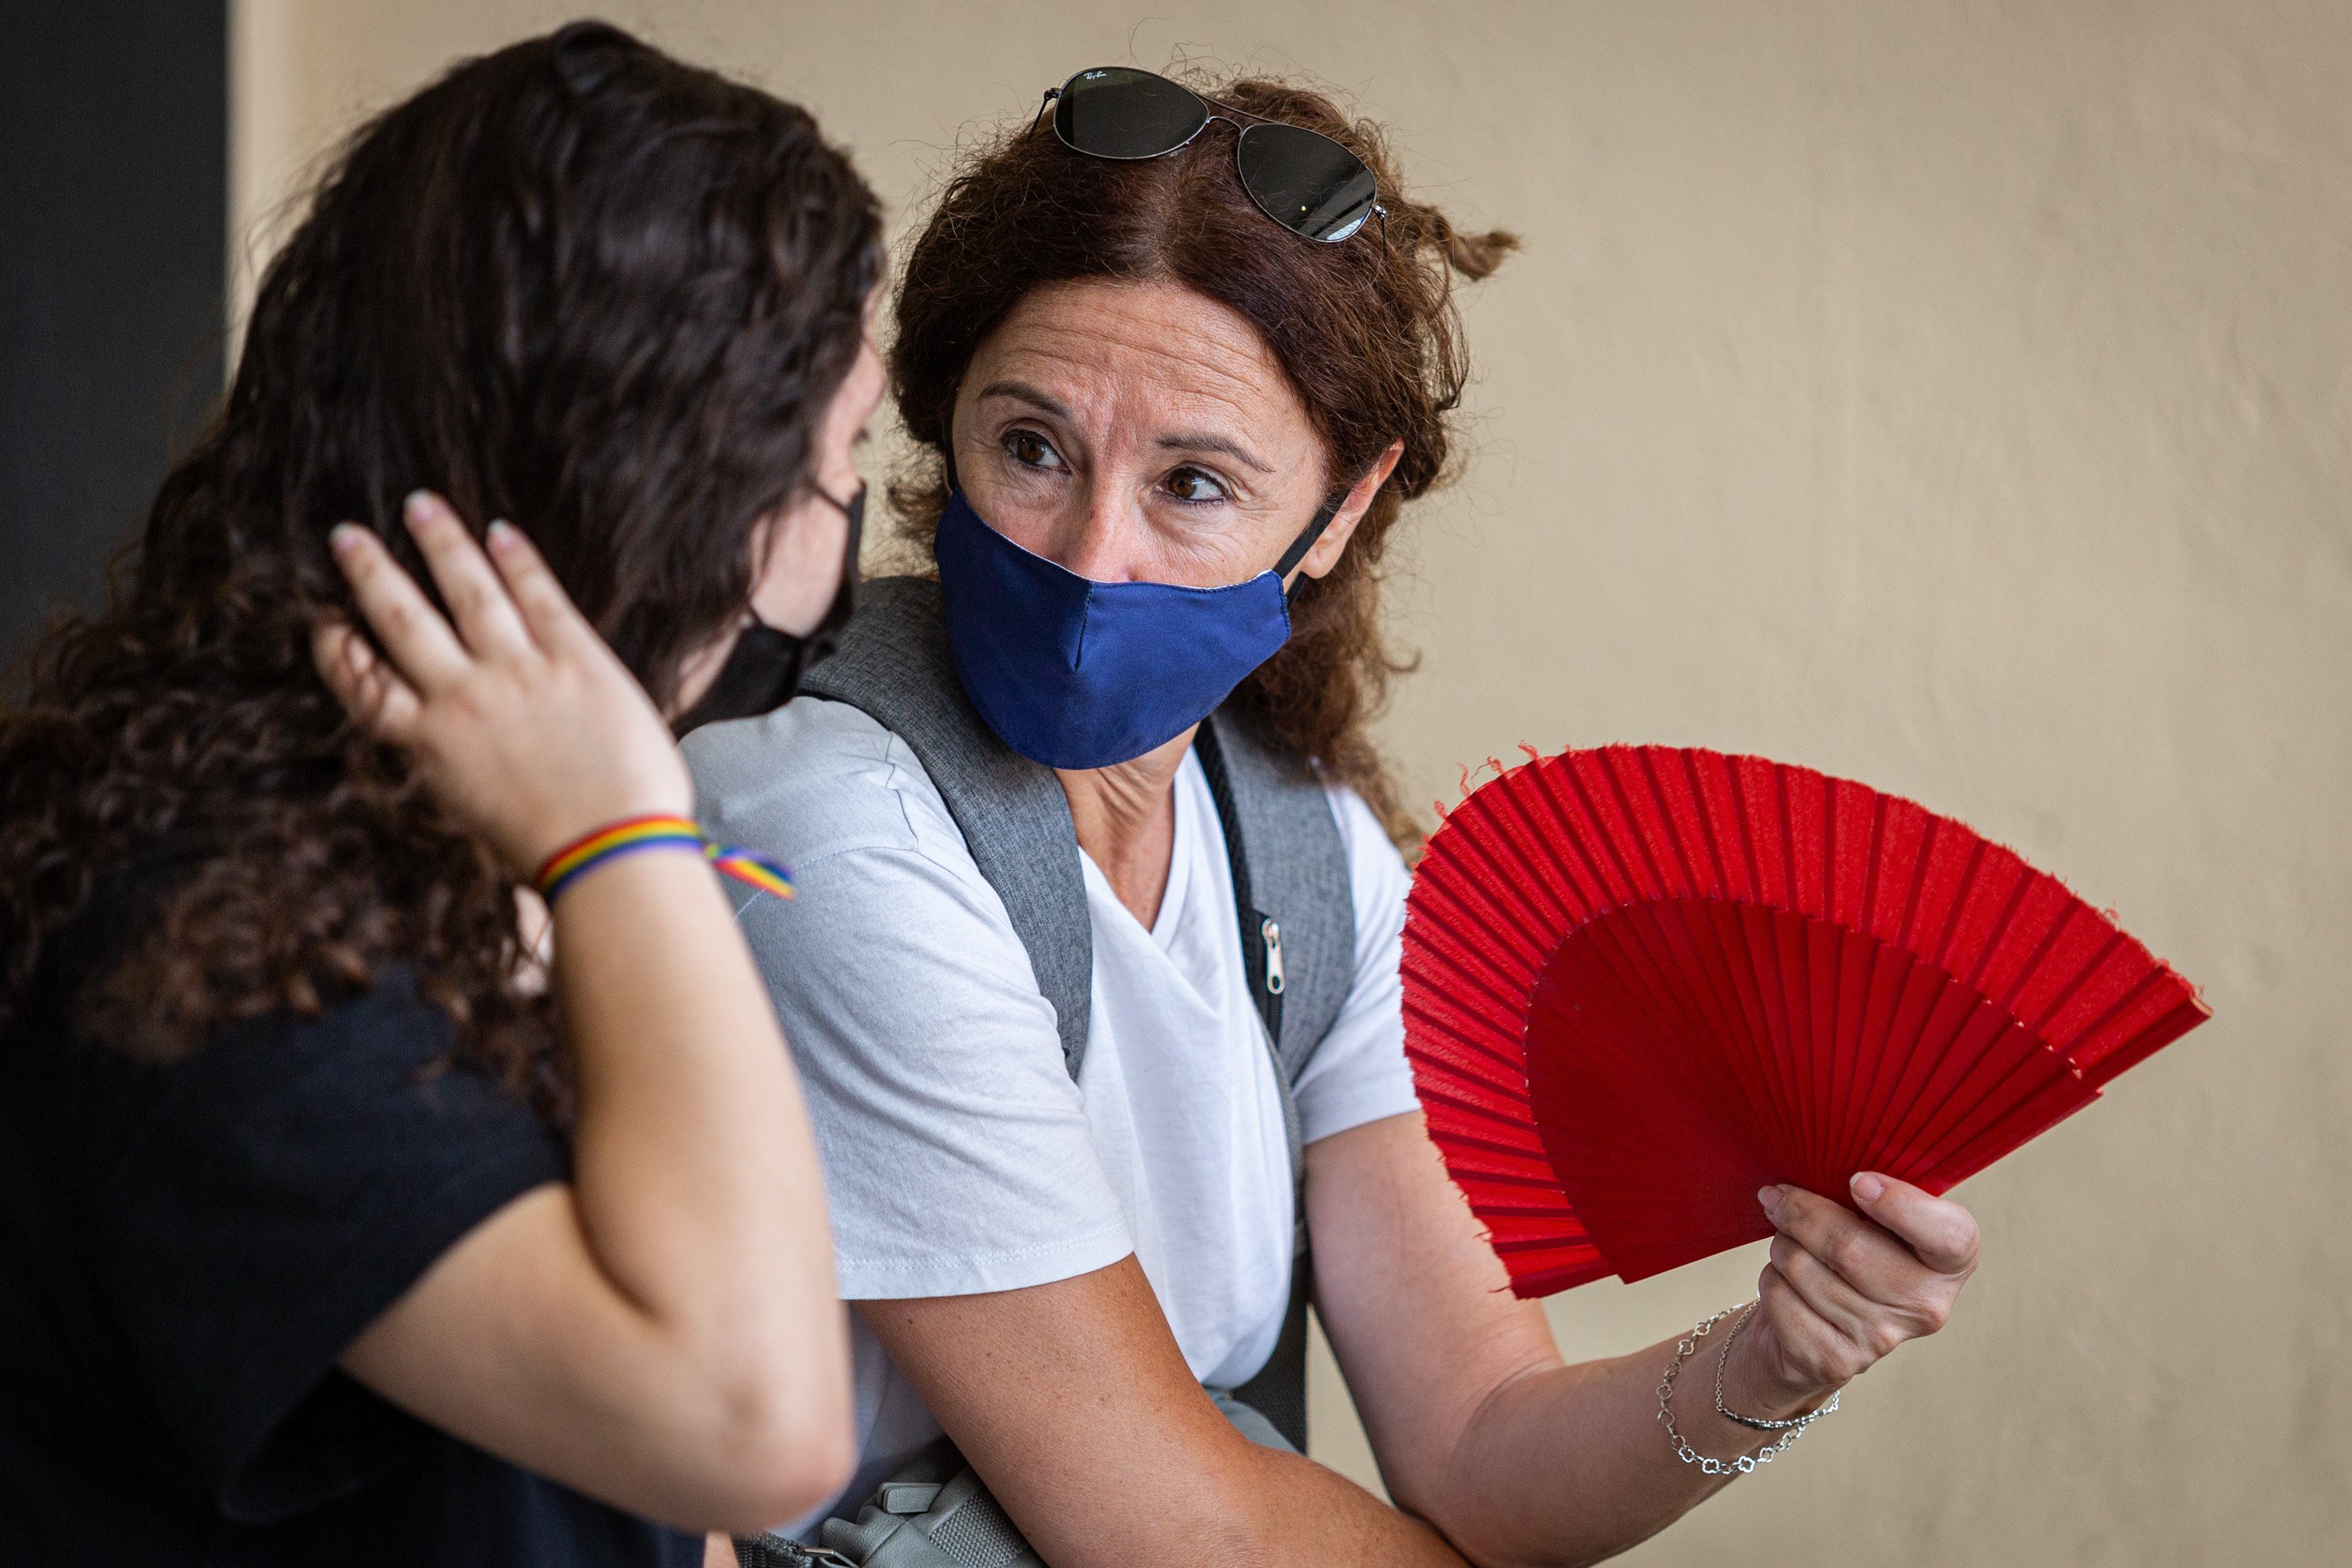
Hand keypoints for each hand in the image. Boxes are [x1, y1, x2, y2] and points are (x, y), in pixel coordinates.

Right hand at [313, 491, 691, 872]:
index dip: (338, 648)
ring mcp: (519, 674)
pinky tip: (502, 531)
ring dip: (441, 544)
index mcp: (431, 749)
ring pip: (468, 592)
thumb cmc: (554, 857)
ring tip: (420, 505)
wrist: (612, 856)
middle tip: (349, 535)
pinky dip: (519, 561)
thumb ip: (461, 776)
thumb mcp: (478, 820)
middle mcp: (464, 700)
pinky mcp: (576, 661)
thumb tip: (460, 763)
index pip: (364, 686)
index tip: (324, 620)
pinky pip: (540, 597)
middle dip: (372, 572)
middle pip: (403, 620)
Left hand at [1723, 1174, 1979, 1415]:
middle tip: (1778, 1196)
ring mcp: (1882, 1339)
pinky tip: (1785, 1282)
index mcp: (1951, 1262)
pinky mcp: (1835, 1360)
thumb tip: (1817, 1161)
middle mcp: (1927, 1306)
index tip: (1857, 1182)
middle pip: (1851, 1248)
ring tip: (1788, 1245)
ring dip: (1782, 1245)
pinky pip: (1779, 1296)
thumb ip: (1868, 1192)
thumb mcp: (1874, 1218)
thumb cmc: (1853, 1251)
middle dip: (1801, 1213)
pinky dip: (1770, 1278)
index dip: (1901, 1206)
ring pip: (1804, 1268)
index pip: (1949, 1236)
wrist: (1819, 1329)